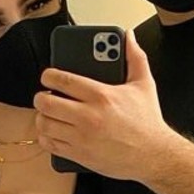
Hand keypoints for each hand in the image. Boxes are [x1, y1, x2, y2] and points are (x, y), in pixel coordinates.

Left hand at [35, 28, 174, 182]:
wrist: (152, 156)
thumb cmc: (147, 122)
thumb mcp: (144, 85)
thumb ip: (135, 57)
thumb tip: (129, 37)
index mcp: (101, 96)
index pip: (64, 80)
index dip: (49, 76)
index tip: (47, 76)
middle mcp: (88, 116)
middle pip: (47, 102)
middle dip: (41, 97)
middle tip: (44, 96)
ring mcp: (81, 137)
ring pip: (45, 124)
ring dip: (42, 117)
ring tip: (47, 114)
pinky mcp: (79, 154)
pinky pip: (50, 145)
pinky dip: (46, 138)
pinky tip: (51, 132)